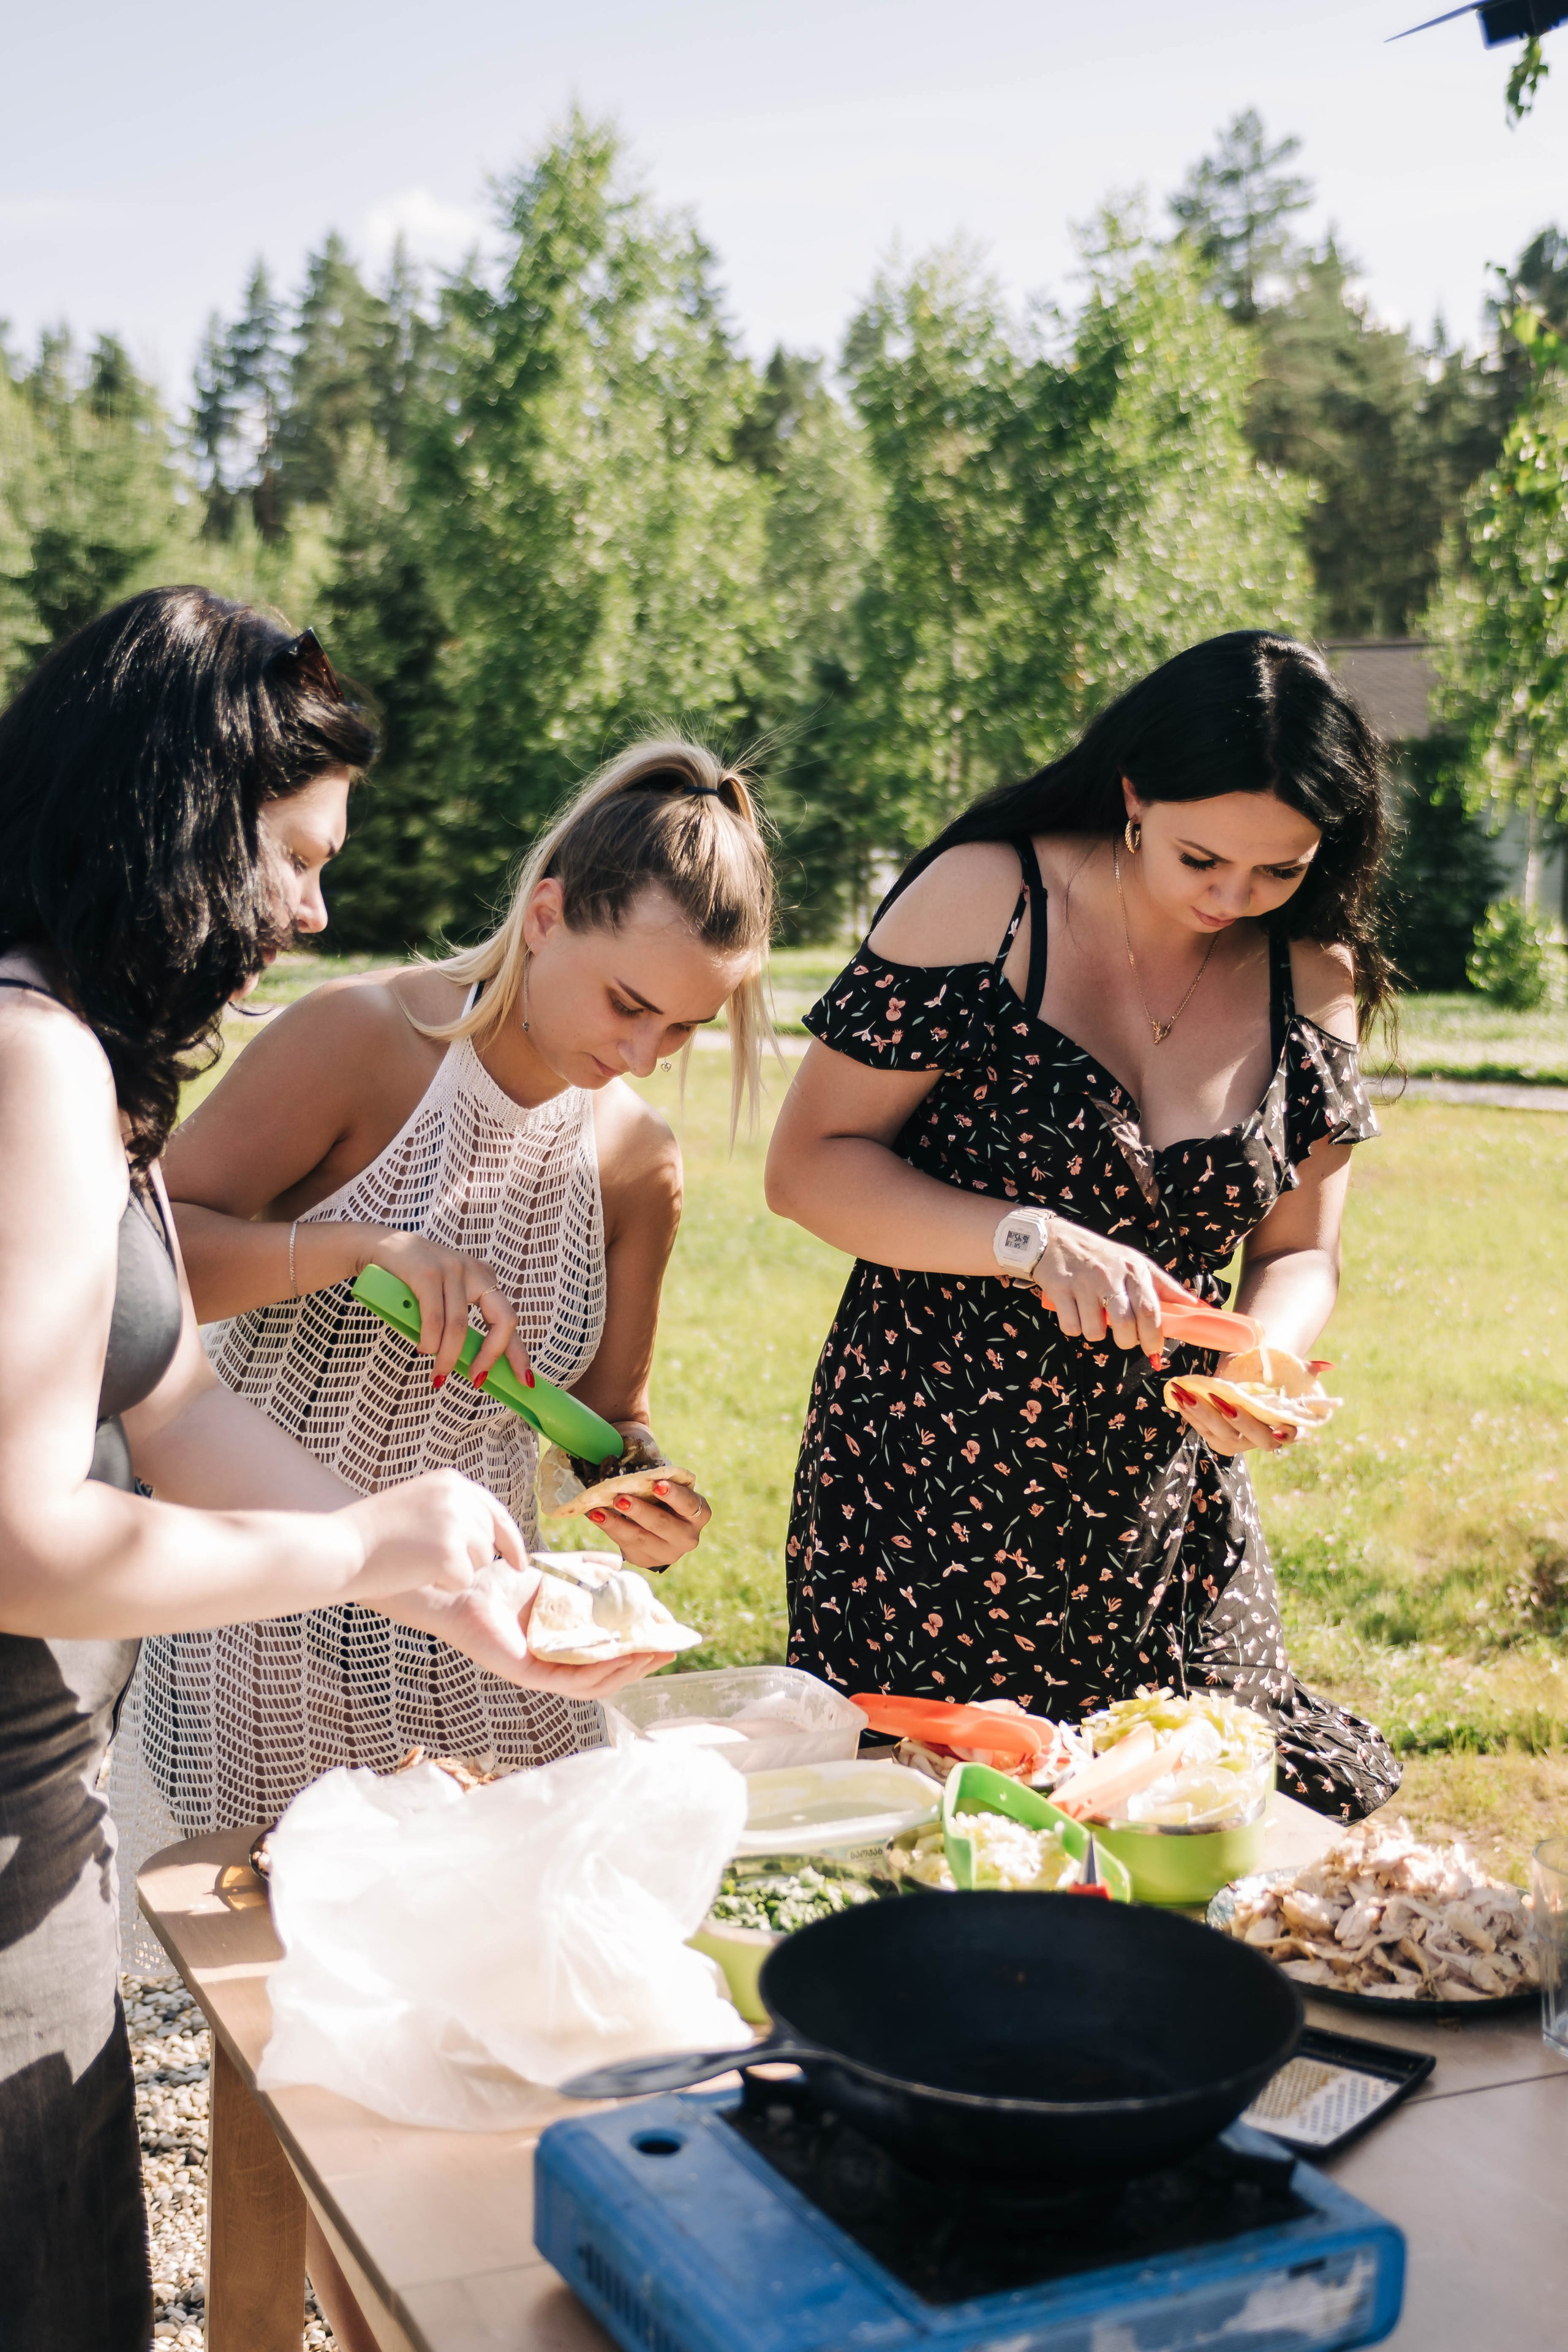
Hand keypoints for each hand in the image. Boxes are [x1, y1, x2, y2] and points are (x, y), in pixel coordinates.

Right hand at [341, 1468, 524, 1598]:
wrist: (341, 1547)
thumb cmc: (372, 1534)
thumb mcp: (418, 1504)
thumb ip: (451, 1511)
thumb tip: (488, 1536)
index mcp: (451, 1481)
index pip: (496, 1512)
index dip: (511, 1541)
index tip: (521, 1565)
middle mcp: (459, 1497)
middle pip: (490, 1541)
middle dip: (470, 1559)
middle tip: (428, 1559)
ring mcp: (456, 1523)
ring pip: (480, 1563)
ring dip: (454, 1571)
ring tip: (416, 1560)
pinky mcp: (451, 1552)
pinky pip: (463, 1581)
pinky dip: (442, 1584)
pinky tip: (414, 1571)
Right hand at [354, 1228, 532, 1391]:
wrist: (377, 1246)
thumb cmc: (412, 1280)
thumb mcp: (444, 1296)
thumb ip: (459, 1321)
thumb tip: (470, 1365)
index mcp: (484, 1278)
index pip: (509, 1318)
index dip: (518, 1352)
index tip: (524, 1378)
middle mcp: (475, 1271)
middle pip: (502, 1319)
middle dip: (492, 1355)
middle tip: (477, 1379)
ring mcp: (452, 1269)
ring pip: (460, 1326)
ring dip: (449, 1357)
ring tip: (439, 1374)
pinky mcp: (427, 1273)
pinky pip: (435, 1319)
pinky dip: (430, 1341)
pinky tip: (424, 1349)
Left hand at [381, 1559, 676, 1695]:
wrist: (467, 1583)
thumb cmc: (505, 1579)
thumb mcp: (558, 1572)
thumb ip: (588, 1569)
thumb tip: (623, 1566)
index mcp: (565, 1643)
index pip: (609, 1652)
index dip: (640, 1645)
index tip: (669, 1633)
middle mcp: (556, 1661)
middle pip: (608, 1673)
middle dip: (642, 1663)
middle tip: (670, 1650)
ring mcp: (543, 1671)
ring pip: (594, 1683)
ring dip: (627, 1671)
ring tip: (653, 1654)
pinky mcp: (529, 1674)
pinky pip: (571, 1681)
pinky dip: (599, 1672)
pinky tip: (621, 1656)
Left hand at [578, 1424, 711, 1568]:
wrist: (659, 1525)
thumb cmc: (664, 1495)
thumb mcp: (667, 1483)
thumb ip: (656, 1470)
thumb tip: (631, 1440)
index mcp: (699, 1512)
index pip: (689, 1504)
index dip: (673, 1495)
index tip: (656, 1484)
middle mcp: (688, 1536)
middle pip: (664, 1524)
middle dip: (641, 1511)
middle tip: (621, 1498)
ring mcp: (668, 1552)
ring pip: (642, 1538)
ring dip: (618, 1522)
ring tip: (599, 1509)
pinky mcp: (647, 1560)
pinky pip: (626, 1545)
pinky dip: (610, 1528)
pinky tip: (596, 1516)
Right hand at [1031, 1223, 1192, 1355]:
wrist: (1053, 1239)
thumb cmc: (1100, 1255)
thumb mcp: (1135, 1262)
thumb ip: (1165, 1286)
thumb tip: (1194, 1304)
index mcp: (1133, 1270)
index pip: (1150, 1310)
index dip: (1153, 1337)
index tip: (1154, 1350)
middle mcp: (1110, 1276)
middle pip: (1125, 1326)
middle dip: (1126, 1341)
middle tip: (1123, 1337)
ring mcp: (1083, 1284)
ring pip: (1095, 1331)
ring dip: (1095, 1332)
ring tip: (1093, 1316)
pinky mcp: (1059, 1290)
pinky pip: (1071, 1327)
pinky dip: (1074, 1326)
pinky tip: (1075, 1311)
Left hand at [1166, 1358, 1295, 1455]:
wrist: (1250, 1377)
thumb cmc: (1274, 1374)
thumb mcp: (1291, 1369)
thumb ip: (1308, 1368)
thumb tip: (1325, 1365)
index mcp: (1289, 1425)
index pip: (1293, 1435)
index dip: (1287, 1434)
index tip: (1278, 1429)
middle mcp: (1266, 1439)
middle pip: (1255, 1438)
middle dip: (1238, 1420)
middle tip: (1222, 1399)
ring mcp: (1241, 1442)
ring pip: (1224, 1436)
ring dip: (1204, 1415)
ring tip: (1187, 1395)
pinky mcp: (1219, 1439)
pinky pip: (1205, 1430)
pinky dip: (1191, 1414)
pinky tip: (1180, 1397)